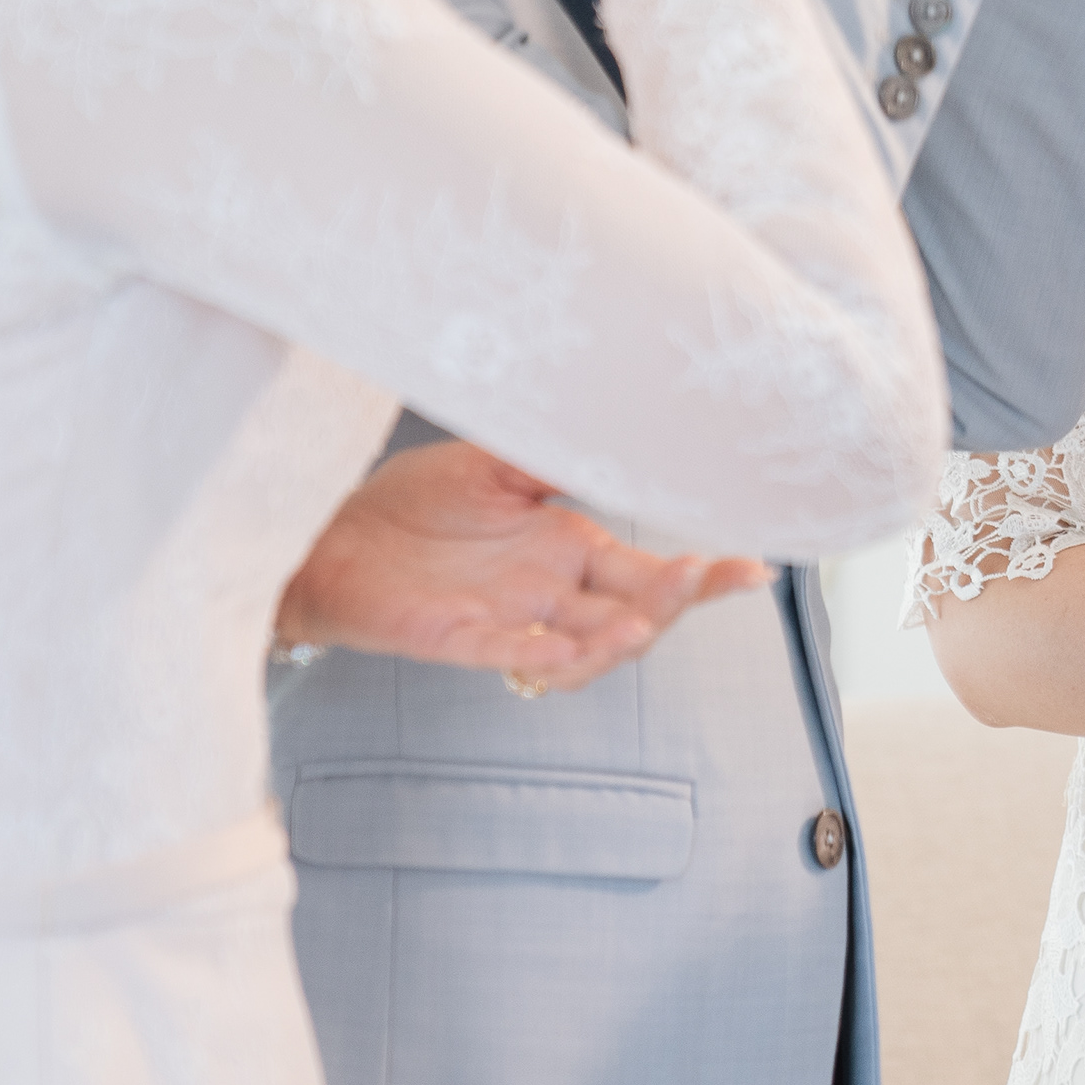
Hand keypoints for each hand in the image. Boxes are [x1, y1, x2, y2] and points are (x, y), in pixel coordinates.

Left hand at [275, 438, 768, 690]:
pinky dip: (540, 655)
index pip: (650, 573)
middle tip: (701, 576)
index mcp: (567, 550)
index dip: (702, 578)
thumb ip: (557, 452)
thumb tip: (629, 429)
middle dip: (674, 604)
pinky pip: (507, 655)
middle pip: (633, 615)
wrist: (331, 532)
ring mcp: (508, 622)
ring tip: (641, 624)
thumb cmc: (411, 502)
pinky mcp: (456, 640)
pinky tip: (568, 647)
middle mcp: (548, 593)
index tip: (753, 568)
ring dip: (616, 643)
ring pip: (583, 651)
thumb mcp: (496, 458)